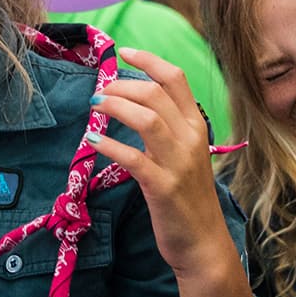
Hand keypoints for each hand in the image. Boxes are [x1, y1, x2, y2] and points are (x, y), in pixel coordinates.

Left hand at [85, 47, 238, 279]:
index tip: (123, 52)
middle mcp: (191, 139)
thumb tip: (136, 106)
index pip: (176, 79)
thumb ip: (168, 131)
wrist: (203, 244)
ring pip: (147, 118)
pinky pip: (133, 158)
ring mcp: (179, 163)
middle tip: (99, 91)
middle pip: (156, 94)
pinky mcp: (162, 187)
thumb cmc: (188, 200)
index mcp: (197, 127)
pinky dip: (110, 145)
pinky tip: (93, 141)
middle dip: (123, 85)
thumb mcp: (186, 157)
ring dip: (116, 107)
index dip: (148, 60)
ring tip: (95, 106)